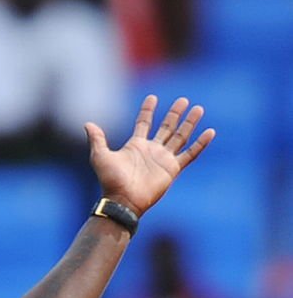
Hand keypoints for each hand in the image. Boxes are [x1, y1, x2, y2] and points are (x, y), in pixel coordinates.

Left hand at [86, 95, 214, 217]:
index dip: (147, 110)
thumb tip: (87, 123)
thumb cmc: (110, 180)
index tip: (152, 97)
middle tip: (183, 100)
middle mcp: (151, 150)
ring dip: (189, 123)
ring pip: (180, 137)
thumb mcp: (100, 156)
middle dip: (174, 114)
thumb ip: (97, 139)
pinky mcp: (172, 169)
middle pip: (166, 128)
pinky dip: (200, 144)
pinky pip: (190, 154)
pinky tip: (210, 132)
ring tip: (198, 109)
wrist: (122, 200)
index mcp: (136, 145)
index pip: (144, 123)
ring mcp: (163, 159)